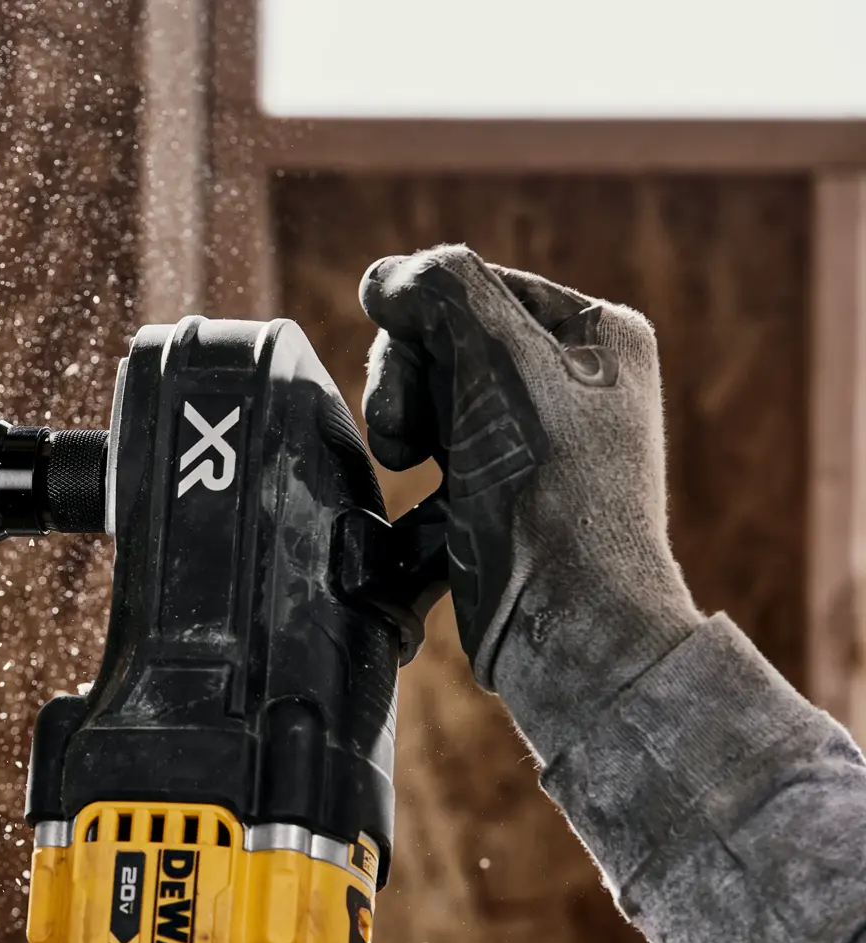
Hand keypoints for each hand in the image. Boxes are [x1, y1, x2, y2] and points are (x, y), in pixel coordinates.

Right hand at [360, 245, 703, 762]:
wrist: (567, 628)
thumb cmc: (551, 497)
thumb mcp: (502, 364)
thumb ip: (442, 291)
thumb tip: (384, 277)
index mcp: (594, 336)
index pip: (472, 285)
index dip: (423, 321)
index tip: (411, 361)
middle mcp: (569, 385)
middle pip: (442, 341)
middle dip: (406, 381)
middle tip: (406, 434)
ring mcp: (531, 444)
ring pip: (426, 400)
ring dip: (398, 430)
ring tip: (406, 469)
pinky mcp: (494, 500)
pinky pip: (427, 463)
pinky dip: (407, 486)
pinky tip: (414, 513)